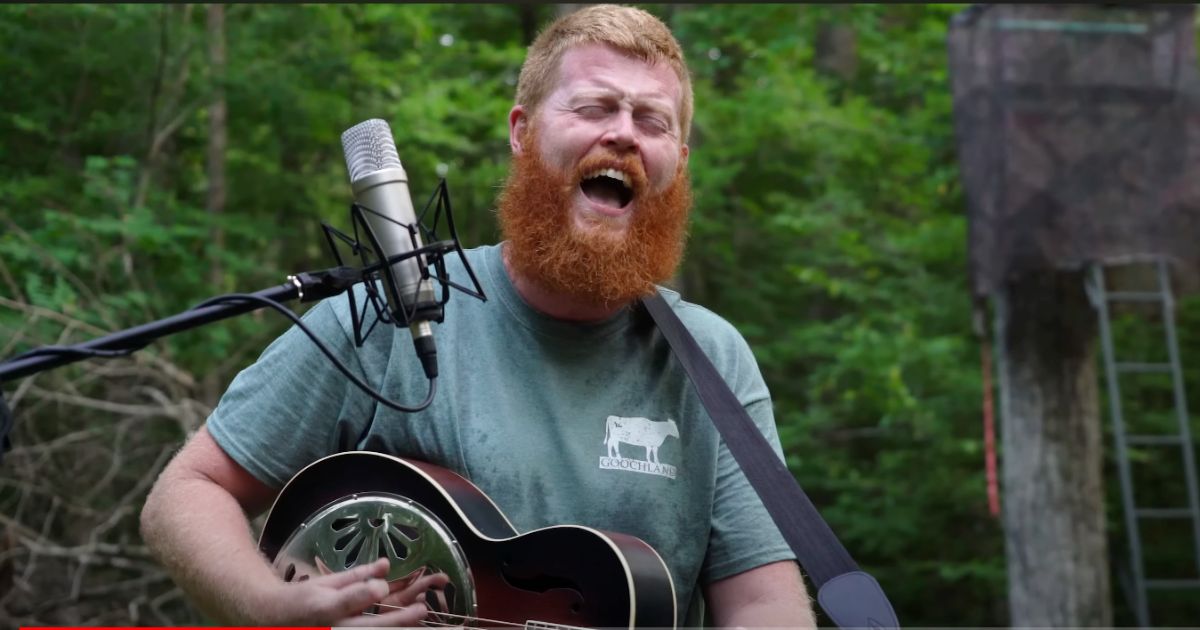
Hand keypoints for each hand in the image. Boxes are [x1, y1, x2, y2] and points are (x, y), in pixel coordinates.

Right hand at [254, 558, 449, 626]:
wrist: (274, 621)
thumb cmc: (303, 599)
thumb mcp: (328, 582)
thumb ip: (358, 576)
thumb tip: (386, 565)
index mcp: (326, 607)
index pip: (352, 600)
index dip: (370, 592)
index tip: (384, 586)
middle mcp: (332, 627)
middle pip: (368, 627)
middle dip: (397, 619)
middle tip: (420, 609)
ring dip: (395, 628)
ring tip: (418, 620)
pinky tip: (401, 628)